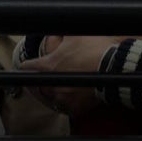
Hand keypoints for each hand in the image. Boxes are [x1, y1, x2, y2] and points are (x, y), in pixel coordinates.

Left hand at [20, 35, 141, 115]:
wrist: (116, 67)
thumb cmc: (95, 48)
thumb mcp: (74, 35)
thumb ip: (59, 34)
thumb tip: (53, 31)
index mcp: (48, 66)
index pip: (27, 67)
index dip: (26, 65)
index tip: (25, 66)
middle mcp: (52, 85)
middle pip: (34, 86)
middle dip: (35, 81)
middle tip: (34, 79)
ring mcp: (63, 98)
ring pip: (47, 99)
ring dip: (46, 93)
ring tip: (47, 89)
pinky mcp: (75, 108)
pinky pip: (62, 108)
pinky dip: (61, 103)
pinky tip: (61, 99)